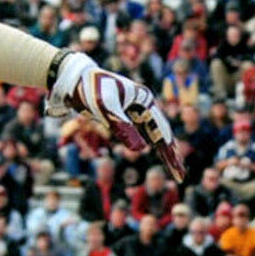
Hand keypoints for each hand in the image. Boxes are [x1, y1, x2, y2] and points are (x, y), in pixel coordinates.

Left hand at [47, 52, 181, 180]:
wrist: (74, 79)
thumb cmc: (90, 89)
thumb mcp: (105, 107)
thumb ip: (122, 127)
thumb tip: (140, 150)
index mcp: (145, 100)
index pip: (162, 131)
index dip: (170, 153)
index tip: (177, 172)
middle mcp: (143, 105)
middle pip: (162, 133)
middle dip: (171, 154)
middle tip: (180, 176)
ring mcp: (134, 110)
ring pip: (153, 134)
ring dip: (163, 150)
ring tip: (174, 166)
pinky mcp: (124, 115)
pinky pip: (141, 132)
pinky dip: (150, 143)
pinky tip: (155, 150)